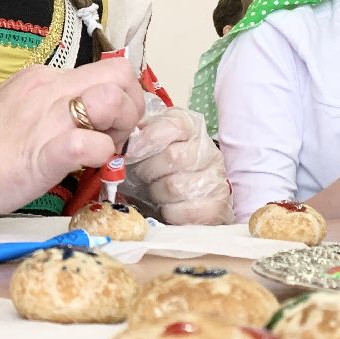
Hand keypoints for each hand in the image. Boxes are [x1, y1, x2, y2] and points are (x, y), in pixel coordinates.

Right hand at [0, 61, 142, 235]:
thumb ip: (42, 108)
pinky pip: (96, 145)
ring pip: (115, 99)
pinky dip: (101, 160)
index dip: (118, 96)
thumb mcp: (8, 109)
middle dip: (131, 106)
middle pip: (120, 73)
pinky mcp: (49, 150)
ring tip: (103, 151)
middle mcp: (49, 89)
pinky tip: (84, 170)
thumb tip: (69, 121)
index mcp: (40, 79)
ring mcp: (50, 117)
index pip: (102, 69)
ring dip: (122, 129)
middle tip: (115, 136)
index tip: (108, 124)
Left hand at [122, 107, 232, 224]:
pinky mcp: (217, 206)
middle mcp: (209, 151)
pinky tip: (166, 206)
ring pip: (176, 186)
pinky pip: (185, 210)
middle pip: (173, 157)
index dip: (148, 139)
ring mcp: (216, 179)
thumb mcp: (149, 146)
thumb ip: (138, 136)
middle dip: (147, 170)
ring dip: (156, 192)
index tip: (130, 152)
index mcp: (192, 129)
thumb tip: (122, 137)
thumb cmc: (161, 168)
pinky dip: (169, 212)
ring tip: (154, 191)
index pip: (174, 125)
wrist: (186, 200)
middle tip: (140, 176)